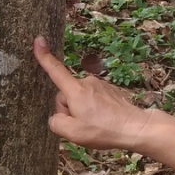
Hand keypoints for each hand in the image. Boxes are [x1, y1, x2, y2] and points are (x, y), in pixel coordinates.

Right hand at [33, 37, 174, 167]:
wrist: (135, 127)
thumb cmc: (104, 130)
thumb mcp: (73, 133)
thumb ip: (56, 123)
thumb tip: (56, 118)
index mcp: (76, 90)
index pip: (55, 70)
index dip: (44, 56)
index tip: (38, 40)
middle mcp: (87, 82)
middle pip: (66, 95)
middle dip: (70, 110)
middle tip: (83, 125)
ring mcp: (99, 85)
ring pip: (80, 98)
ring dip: (82, 110)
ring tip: (96, 124)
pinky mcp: (109, 90)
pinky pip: (92, 99)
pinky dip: (94, 109)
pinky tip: (103, 120)